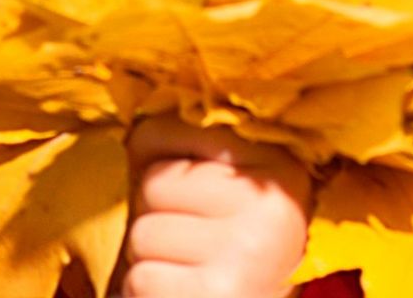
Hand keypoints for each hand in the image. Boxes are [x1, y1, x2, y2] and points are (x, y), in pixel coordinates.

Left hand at [118, 114, 312, 297]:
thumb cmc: (234, 256)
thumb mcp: (231, 194)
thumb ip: (191, 153)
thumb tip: (135, 132)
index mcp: (276, 164)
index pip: (169, 131)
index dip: (156, 163)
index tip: (178, 192)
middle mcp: (268, 205)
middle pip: (153, 184)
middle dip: (158, 218)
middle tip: (192, 245)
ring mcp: (246, 250)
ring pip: (142, 234)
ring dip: (151, 260)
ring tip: (189, 272)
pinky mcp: (217, 293)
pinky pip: (141, 279)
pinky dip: (149, 294)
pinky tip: (183, 294)